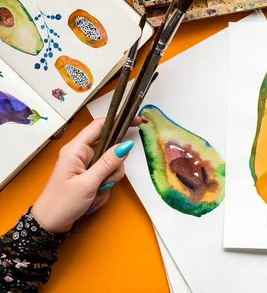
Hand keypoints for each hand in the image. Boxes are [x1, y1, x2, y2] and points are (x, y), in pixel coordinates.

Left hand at [31, 117, 142, 232]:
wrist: (49, 224)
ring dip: (109, 180)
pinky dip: (104, 188)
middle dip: (114, 166)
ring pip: (111, 164)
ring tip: (95, 193)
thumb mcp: (88, 183)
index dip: (119, 120)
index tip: (139, 122)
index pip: (100, 125)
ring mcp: (86, 165)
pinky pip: (107, 176)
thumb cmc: (62, 203)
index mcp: (76, 149)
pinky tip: (93, 198)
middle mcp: (81, 154)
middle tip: (106, 181)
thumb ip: (108, 163)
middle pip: (110, 148)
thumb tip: (126, 145)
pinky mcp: (89, 176)